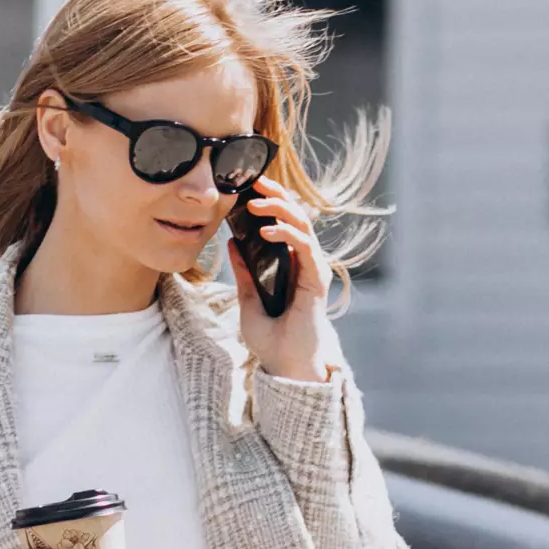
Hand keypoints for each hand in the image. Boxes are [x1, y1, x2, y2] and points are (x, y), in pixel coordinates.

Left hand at [229, 181, 333, 383]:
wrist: (286, 365)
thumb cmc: (272, 340)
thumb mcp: (249, 300)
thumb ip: (244, 272)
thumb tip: (232, 244)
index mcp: (290, 264)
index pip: (283, 223)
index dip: (268, 203)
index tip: (247, 189)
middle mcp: (304, 262)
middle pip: (295, 216)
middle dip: (275, 196)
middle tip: (254, 182)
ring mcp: (313, 268)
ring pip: (303, 224)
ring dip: (279, 209)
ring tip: (255, 204)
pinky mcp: (317, 278)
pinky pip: (304, 246)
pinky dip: (285, 234)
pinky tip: (264, 231)